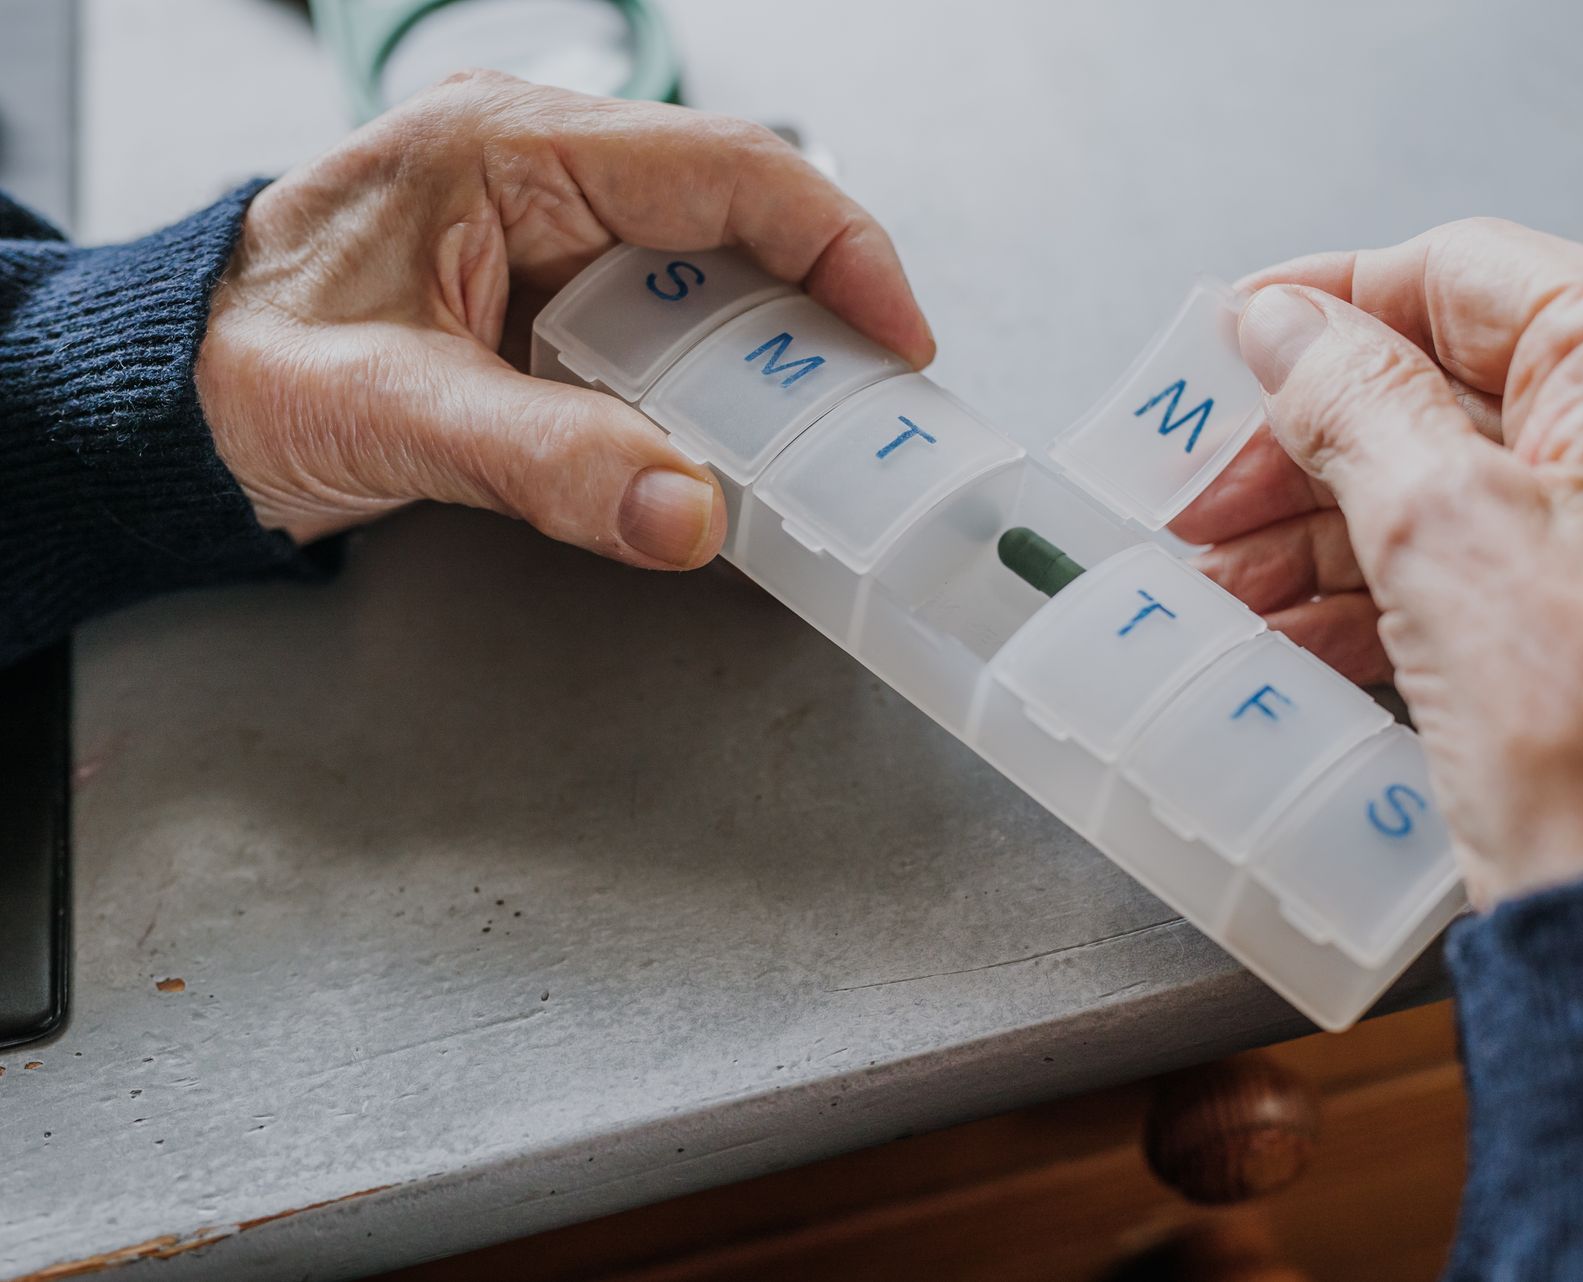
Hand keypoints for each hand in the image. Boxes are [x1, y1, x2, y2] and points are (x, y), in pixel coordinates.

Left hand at [196, 71, 933, 569]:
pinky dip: (712, 375)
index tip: (898, 341)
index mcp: (508, 147)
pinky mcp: (547, 277)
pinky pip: (667, 311)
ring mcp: (547, 216)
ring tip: (805, 436)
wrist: (172, 397)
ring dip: (767, 353)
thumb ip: (548, 465)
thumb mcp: (395, 416)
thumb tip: (689, 514)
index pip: (729, 170)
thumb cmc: (245, 370)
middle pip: (740, 216)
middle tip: (863, 414)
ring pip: (711, 268)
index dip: (839, 250)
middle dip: (817, 314)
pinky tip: (725, 434)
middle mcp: (540, 160)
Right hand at [1174, 218, 1582, 905]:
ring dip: (1317, 527)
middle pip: (1441, 383)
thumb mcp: (1444, 532)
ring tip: (1223, 582)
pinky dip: (1366, 588)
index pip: (1462, 276)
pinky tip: (1285, 628)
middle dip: (1304, 445)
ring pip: (1440, 478)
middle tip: (1203, 498)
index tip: (1226, 342)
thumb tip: (1281, 319)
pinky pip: (1463, 561)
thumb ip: (1352, 402)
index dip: (1326, 303)